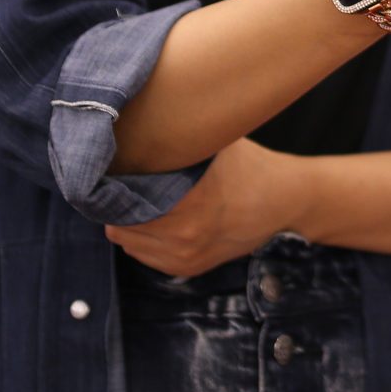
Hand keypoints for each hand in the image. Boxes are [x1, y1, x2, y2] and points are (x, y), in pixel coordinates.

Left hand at [106, 139, 308, 277]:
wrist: (284, 201)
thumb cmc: (246, 164)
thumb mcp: (212, 142)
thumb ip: (175, 139)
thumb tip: (135, 123)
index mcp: (188, 201)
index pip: (121, 200)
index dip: (109, 184)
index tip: (106, 171)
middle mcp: (184, 234)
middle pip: (117, 223)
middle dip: (116, 204)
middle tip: (121, 184)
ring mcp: (186, 256)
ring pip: (126, 242)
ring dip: (127, 223)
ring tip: (140, 201)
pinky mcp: (188, 268)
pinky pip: (143, 255)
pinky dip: (143, 238)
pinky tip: (157, 218)